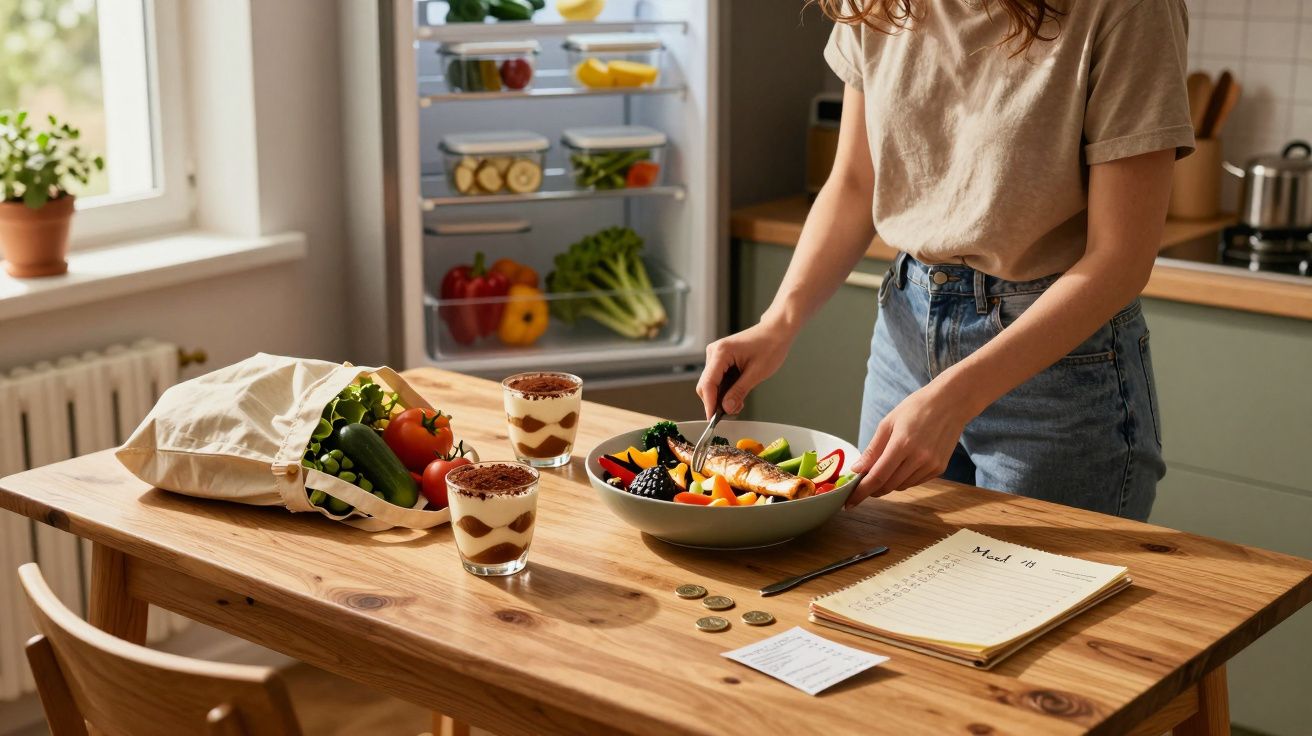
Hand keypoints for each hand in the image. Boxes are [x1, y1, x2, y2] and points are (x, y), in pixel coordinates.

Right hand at [697, 320, 794, 417]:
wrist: (777, 331)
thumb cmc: (770, 346)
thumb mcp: (757, 373)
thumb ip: (739, 391)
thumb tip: (727, 408)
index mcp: (721, 352)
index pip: (708, 383)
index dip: (709, 403)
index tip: (712, 418)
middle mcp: (714, 352)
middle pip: (706, 385)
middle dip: (716, 401)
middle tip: (731, 412)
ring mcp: (716, 355)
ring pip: (711, 384)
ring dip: (722, 396)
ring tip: (738, 403)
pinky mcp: (721, 359)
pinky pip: (717, 379)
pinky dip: (725, 389)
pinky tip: (737, 394)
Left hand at [846, 384, 973, 507]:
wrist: (951, 403)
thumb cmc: (917, 408)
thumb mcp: (888, 423)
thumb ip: (872, 450)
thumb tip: (857, 470)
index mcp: (902, 444)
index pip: (877, 477)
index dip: (861, 492)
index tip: (850, 501)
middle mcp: (919, 458)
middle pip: (888, 485)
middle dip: (872, 489)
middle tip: (863, 484)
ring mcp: (931, 465)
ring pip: (901, 486)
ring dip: (888, 484)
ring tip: (884, 469)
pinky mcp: (939, 469)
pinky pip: (915, 482)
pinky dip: (903, 479)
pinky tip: (902, 466)